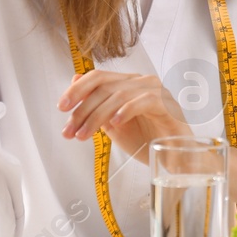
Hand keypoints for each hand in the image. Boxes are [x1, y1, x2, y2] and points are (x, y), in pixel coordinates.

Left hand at [57, 70, 191, 159]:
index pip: (98, 77)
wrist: (175, 158)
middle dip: (82, 110)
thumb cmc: (147, 140)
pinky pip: (144, 101)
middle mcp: (141, 82)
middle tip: (69, 131)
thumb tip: (75, 80)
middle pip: (104, 87)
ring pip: (119, 95)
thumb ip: (97, 106)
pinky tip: (115, 123)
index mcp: (128, 84)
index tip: (61, 107)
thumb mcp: (113, 125)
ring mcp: (156, 91)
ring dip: (97, 116)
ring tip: (84, 135)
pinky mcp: (167, 105)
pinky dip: (127, 110)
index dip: (77, 90)